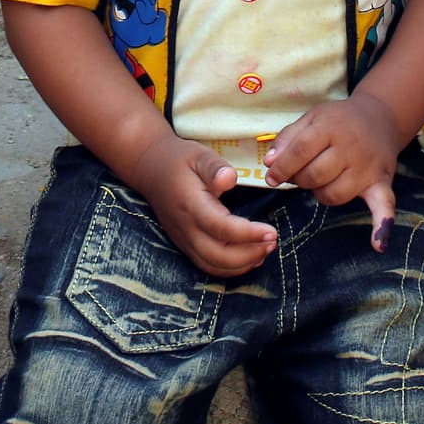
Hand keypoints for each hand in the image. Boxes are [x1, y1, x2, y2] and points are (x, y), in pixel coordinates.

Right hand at [131, 135, 280, 276]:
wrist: (151, 169)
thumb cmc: (180, 160)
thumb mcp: (198, 154)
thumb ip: (215, 167)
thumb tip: (230, 179)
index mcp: (190, 205)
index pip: (221, 228)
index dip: (248, 234)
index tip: (271, 232)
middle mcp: (186, 228)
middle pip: (217, 256)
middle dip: (249, 254)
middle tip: (272, 242)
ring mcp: (184, 239)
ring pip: (212, 266)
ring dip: (241, 264)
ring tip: (266, 250)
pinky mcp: (185, 245)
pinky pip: (207, 265)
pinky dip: (230, 269)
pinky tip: (249, 258)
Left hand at [263, 95, 402, 250]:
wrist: (379, 118)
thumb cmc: (338, 121)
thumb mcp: (311, 118)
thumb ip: (288, 138)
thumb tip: (269, 164)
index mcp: (330, 127)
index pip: (301, 151)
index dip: (282, 168)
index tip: (271, 178)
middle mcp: (351, 148)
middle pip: (315, 175)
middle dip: (299, 179)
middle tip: (299, 174)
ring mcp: (367, 168)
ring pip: (335, 195)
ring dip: (320, 193)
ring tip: (321, 180)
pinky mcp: (381, 183)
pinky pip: (384, 206)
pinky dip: (382, 225)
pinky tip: (378, 244)